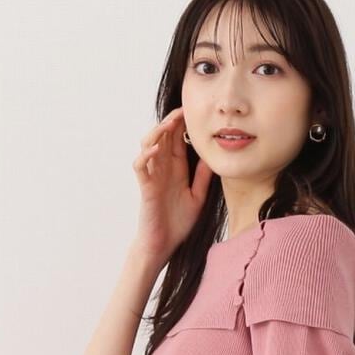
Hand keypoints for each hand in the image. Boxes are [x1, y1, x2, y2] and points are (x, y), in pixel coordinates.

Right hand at [131, 107, 213, 265]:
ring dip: (157, 133)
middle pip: (163, 137)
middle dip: (172, 122)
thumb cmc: (178, 223)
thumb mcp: (197, 197)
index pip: (178, 140)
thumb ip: (203, 178)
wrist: (163, 245)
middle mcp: (163, 168)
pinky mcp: (145, 187)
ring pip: (148, 145)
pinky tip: (155, 150)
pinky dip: (145, 156)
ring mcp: (152, 176)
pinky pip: (140, 166)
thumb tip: (214, 158)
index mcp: (176, 169)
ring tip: (169, 124)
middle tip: (183, 110)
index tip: (196, 111)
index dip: (184, 125)